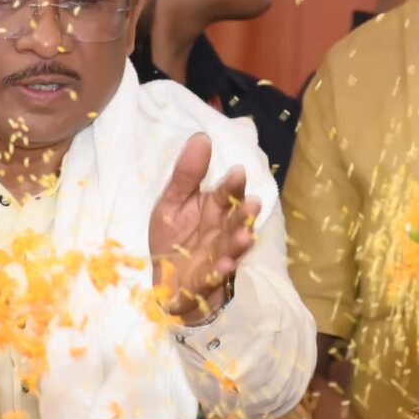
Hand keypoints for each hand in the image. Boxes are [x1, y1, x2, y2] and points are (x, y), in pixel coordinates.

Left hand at [146, 135, 255, 322]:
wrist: (165, 282)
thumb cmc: (173, 239)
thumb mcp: (172, 203)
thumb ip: (186, 175)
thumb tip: (202, 136)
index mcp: (214, 209)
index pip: (226, 194)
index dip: (232, 185)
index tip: (237, 173)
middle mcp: (221, 232)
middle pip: (234, 221)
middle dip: (243, 214)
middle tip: (252, 204)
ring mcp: (217, 257)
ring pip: (231, 248)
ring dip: (238, 243)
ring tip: (245, 235)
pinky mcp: (206, 281)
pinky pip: (214, 277)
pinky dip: (220, 271)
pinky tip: (225, 265)